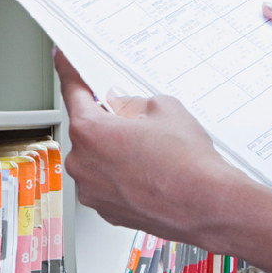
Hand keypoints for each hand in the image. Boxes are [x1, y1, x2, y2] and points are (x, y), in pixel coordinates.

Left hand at [56, 51, 252, 244]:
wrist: (208, 206)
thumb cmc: (187, 164)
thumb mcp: (164, 108)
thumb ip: (133, 102)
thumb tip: (124, 104)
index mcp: (89, 131)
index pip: (73, 91)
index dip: (70, 72)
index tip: (63, 61)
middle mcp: (82, 163)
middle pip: (87, 130)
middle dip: (108, 123)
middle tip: (138, 124)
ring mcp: (92, 190)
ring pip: (97, 160)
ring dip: (115, 153)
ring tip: (151, 155)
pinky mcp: (106, 210)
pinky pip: (107, 184)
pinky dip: (122, 177)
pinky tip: (149, 175)